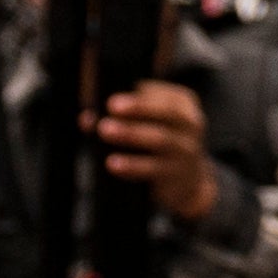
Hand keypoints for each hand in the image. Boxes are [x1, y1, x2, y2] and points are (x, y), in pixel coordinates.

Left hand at [98, 78, 220, 219]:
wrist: (189, 182)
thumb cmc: (159, 143)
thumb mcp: (148, 124)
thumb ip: (121, 117)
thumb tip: (87, 119)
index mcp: (182, 104)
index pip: (163, 95)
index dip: (139, 96)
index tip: (113, 98)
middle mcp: (190, 124)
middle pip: (167, 112)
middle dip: (139, 108)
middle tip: (111, 107)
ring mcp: (187, 150)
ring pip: (161, 139)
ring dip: (131, 134)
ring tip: (105, 131)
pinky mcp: (177, 174)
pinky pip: (154, 168)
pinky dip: (133, 165)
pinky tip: (114, 164)